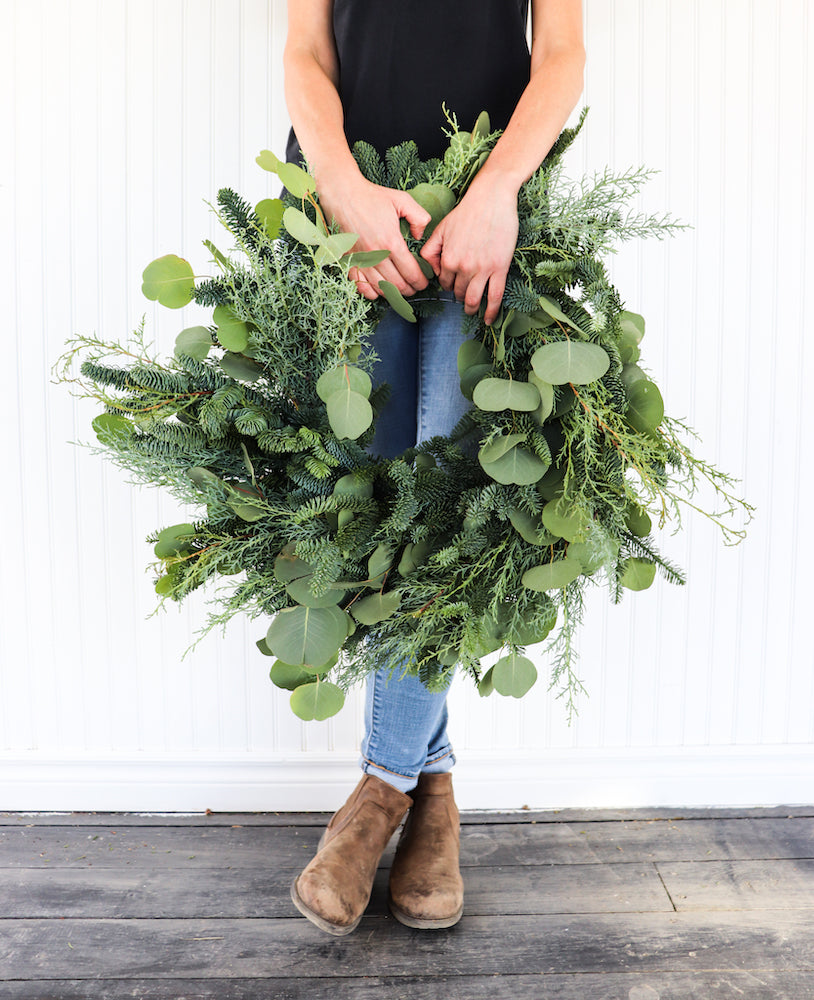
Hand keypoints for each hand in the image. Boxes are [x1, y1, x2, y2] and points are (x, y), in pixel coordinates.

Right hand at [318, 176, 431, 300]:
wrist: (342, 194)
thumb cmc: (372, 196)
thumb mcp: (402, 200)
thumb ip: (419, 217)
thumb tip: (420, 236)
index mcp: (391, 242)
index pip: (411, 272)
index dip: (421, 281)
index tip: (424, 282)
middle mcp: (376, 255)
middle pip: (397, 284)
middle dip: (409, 290)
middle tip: (415, 288)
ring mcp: (361, 260)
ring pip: (380, 288)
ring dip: (393, 294)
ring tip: (400, 291)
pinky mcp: (349, 261)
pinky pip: (360, 285)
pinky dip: (371, 292)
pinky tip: (379, 290)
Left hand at [420, 177, 518, 326]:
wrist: (491, 198)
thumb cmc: (467, 211)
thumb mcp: (441, 228)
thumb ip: (431, 250)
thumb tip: (431, 270)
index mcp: (447, 259)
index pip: (444, 283)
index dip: (448, 285)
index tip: (453, 286)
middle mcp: (462, 267)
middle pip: (458, 293)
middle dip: (458, 297)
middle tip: (462, 297)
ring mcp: (482, 270)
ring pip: (473, 299)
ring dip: (471, 308)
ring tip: (471, 310)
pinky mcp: (499, 268)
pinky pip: (494, 297)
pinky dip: (491, 312)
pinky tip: (489, 319)